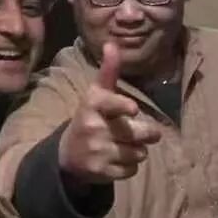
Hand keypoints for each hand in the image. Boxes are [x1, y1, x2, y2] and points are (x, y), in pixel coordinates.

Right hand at [58, 41, 160, 185]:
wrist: (68, 154)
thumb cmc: (90, 117)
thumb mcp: (96, 94)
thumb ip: (108, 72)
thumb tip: (112, 44)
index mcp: (92, 105)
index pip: (109, 104)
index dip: (121, 106)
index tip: (133, 109)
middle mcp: (93, 128)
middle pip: (136, 133)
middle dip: (148, 134)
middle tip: (150, 133)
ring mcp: (96, 152)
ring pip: (137, 153)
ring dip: (138, 150)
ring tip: (126, 145)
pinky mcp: (101, 172)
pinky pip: (131, 170)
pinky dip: (130, 166)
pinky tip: (118, 159)